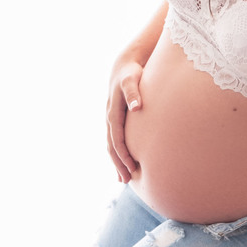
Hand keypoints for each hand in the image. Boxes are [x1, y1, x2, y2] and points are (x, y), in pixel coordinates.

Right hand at [106, 55, 143, 182]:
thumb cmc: (131, 73)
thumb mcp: (132, 80)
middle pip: (112, 146)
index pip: (117, 139)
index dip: (123, 155)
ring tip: (123, 178)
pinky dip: (118, 153)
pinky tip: (124, 163)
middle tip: (127, 181)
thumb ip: (133, 92)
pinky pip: (115, 140)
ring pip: (112, 145)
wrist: (123, 65)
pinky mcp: (116, 119)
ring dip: (117, 162)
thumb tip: (137, 106)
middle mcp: (109, 118)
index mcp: (113, 113)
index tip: (133, 168)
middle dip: (118, 164)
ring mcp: (111, 119)